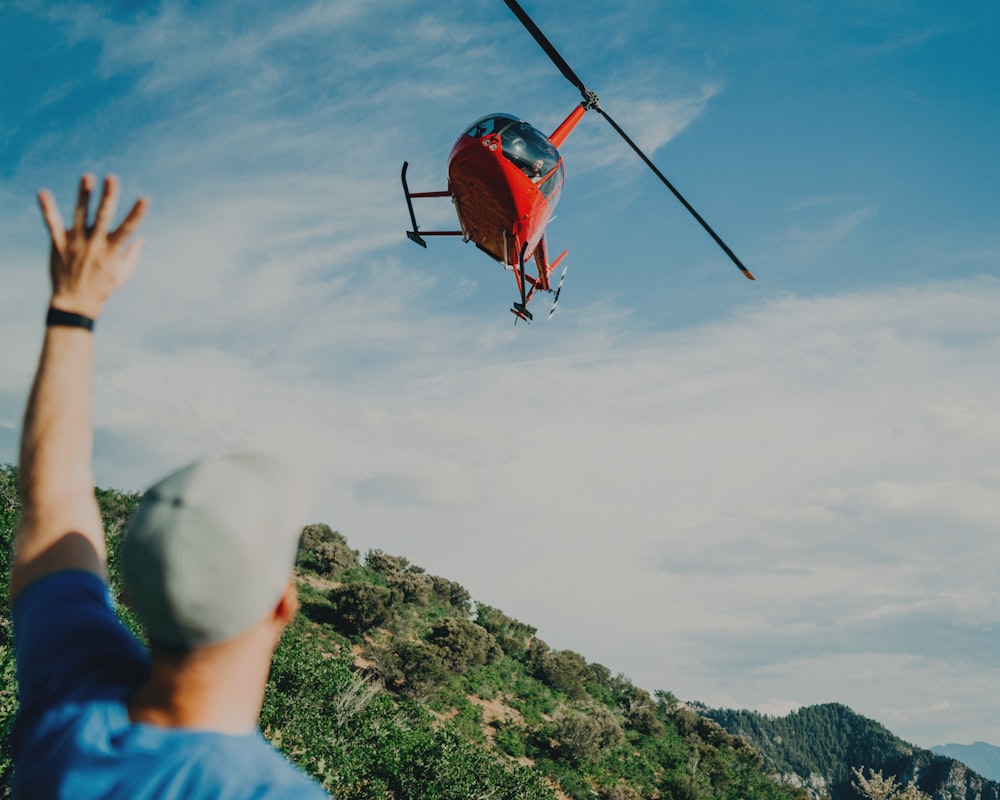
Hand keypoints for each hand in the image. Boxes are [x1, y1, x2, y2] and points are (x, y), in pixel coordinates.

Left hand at [37, 174, 148, 318]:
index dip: (136, 214)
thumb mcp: (124, 275)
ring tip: (87, 177)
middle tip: (112, 178)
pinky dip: (47, 209)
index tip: (144, 198)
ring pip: (80, 215)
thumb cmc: (103, 289)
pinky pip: (52, 224)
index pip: (127, 229)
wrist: (75, 303)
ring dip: (83, 196)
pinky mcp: (59, 245)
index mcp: (112, 251)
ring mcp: (76, 244)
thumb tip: (143, 237)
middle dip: (108, 197)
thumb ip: (133, 254)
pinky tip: (43, 193)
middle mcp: (94, 245)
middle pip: (103, 217)